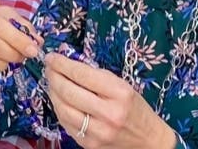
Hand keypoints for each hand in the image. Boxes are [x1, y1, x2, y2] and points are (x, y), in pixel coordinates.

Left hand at [43, 52, 176, 147]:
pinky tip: (60, 100)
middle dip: (53, 76)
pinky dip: (59, 109)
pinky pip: (66, 124)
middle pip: (68, 91)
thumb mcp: (121, 85)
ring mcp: (99, 132)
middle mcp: (109, 114)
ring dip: (52, 93)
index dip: (61, 63)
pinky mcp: (90, 145)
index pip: (81, 74)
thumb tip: (66, 63)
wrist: (148, 141)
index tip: (51, 57)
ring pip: (63, 109)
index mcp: (119, 93)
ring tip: (52, 83)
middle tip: (49, 68)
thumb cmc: (134, 108)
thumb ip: (94, 74)